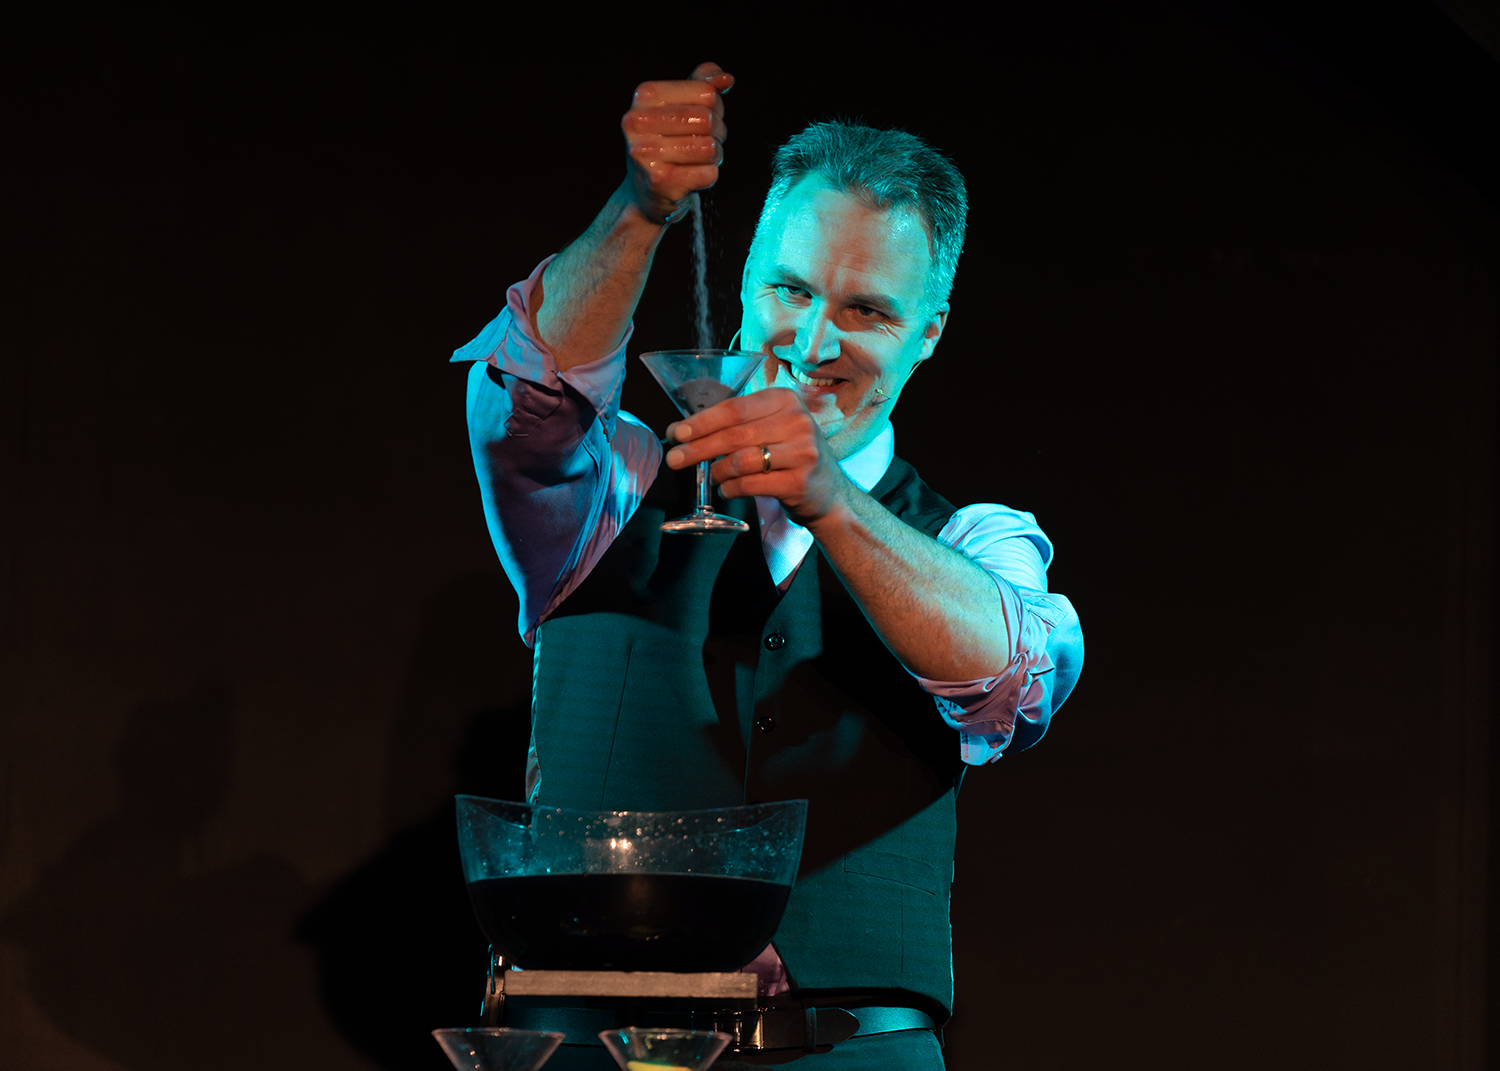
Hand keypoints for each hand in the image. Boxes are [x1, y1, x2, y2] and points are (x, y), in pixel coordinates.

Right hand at [622, 62, 732, 224]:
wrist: (645, 193)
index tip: (704, 120)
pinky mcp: (659, 181)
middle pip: (708, 119)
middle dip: (718, 133)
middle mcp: (638, 122)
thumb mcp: (680, 108)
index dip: (716, 107)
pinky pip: (708, 173)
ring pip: (709, 147)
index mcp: (644, 95)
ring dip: (714, 156)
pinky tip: (691, 178)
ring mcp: (645, 153)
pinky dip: (708, 177)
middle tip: (705, 143)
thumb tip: (726, 78)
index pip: (706, 93)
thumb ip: (702, 86)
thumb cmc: (668, 144)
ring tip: (698, 161)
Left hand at [664, 388, 852, 526]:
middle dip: (697, 448)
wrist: (831, 493)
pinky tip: (726, 490)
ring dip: (716, 471)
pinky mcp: (798, 482)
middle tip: (674, 459)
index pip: (734, 408)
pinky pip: (750, 484)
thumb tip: (688, 430)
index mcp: (786, 400)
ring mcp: (801, 453)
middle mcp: (796, 422)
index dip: (700, 422)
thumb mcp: (775, 428)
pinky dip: (731, 489)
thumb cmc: (793, 456)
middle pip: (733, 435)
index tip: (676, 433)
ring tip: (711, 477)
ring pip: (739, 460)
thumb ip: (741, 424)